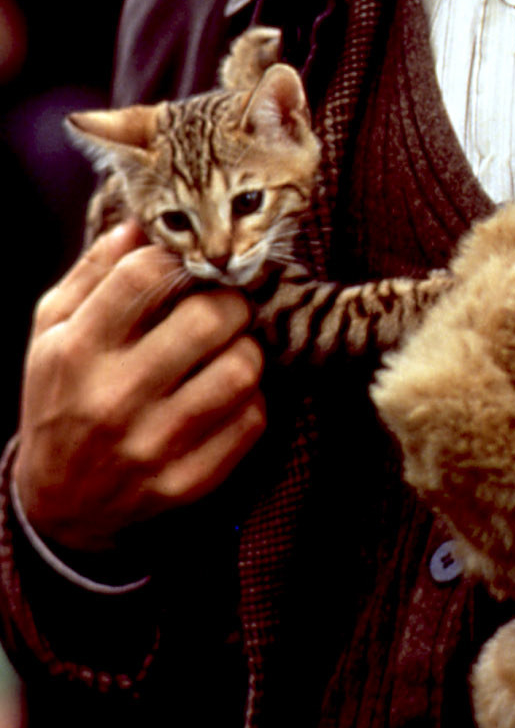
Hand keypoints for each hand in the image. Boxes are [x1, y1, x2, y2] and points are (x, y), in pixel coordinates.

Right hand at [13, 221, 265, 553]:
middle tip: (225, 303)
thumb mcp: (52, 330)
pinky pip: (250, 421)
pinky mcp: (185, 482)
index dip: (177, 257)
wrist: (58, 504)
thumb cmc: (61, 396)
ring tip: (228, 348)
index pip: (145, 275)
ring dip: (246, 350)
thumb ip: (94, 271)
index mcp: (77, 350)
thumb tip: (140, 223)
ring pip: (241, 370)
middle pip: (209, 318)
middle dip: (230, 299)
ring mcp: (152, 445)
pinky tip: (226, 395)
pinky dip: (250, 400)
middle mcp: (113, 397)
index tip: (186, 265)